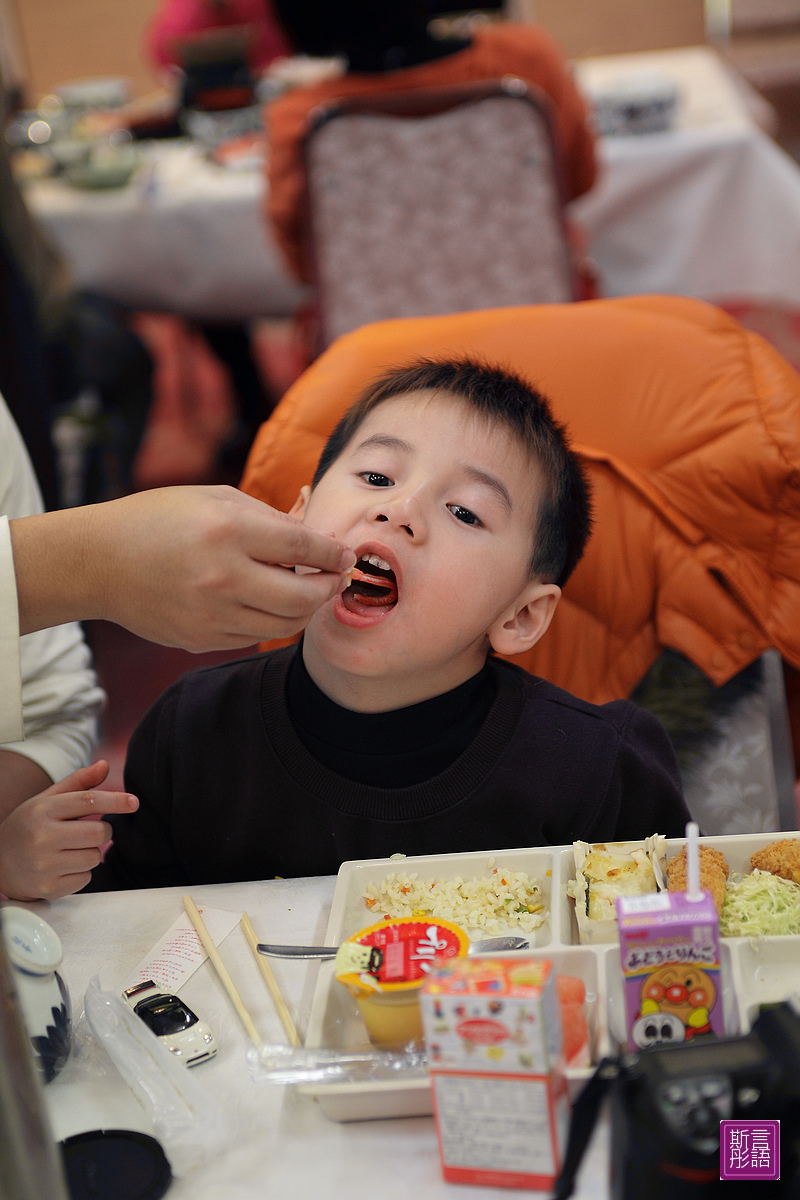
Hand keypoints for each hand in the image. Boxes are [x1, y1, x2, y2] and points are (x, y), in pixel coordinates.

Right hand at [0, 760, 137, 900]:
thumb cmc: (28, 827)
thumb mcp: (47, 800)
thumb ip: (78, 783)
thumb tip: (104, 765)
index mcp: (43, 810)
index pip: (88, 801)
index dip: (115, 801)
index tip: (134, 802)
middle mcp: (42, 837)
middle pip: (98, 832)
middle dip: (102, 831)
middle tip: (88, 831)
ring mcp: (44, 865)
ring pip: (95, 857)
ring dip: (90, 852)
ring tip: (69, 850)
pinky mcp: (49, 888)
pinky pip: (86, 878)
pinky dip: (81, 872)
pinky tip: (63, 867)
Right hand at [12, 485, 355, 650]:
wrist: (100, 562)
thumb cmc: (161, 520)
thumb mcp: (216, 499)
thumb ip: (270, 519)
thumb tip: (319, 540)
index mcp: (227, 530)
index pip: (303, 547)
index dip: (333, 554)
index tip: (346, 556)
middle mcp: (223, 576)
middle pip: (303, 596)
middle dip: (329, 588)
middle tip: (334, 579)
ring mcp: (211, 614)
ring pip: (285, 625)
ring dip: (305, 610)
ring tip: (307, 591)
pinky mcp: (201, 639)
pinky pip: (255, 637)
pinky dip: (272, 622)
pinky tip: (269, 604)